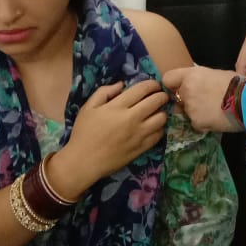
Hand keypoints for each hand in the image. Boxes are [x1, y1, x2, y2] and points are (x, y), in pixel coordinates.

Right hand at [54, 81, 168, 195]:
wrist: (84, 161)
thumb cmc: (84, 133)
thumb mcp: (88, 107)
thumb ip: (104, 92)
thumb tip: (121, 84)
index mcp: (118, 106)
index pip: (142, 89)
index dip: (152, 84)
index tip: (154, 85)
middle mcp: (131, 118)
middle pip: (156, 101)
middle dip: (161, 95)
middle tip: (160, 96)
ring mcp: (138, 134)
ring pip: (162, 118)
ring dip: (162, 112)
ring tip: (158, 111)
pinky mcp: (142, 148)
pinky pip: (159, 135)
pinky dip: (159, 128)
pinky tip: (154, 127)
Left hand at [162, 66, 234, 132]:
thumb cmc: (236, 84)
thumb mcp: (216, 74)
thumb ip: (202, 79)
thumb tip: (200, 84)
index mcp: (191, 75)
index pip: (168, 79)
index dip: (173, 85)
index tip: (179, 88)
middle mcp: (186, 91)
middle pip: (177, 98)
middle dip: (187, 101)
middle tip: (204, 101)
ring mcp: (190, 108)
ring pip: (187, 112)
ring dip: (196, 112)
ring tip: (214, 111)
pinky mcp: (196, 123)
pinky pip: (196, 124)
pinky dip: (204, 123)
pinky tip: (217, 119)